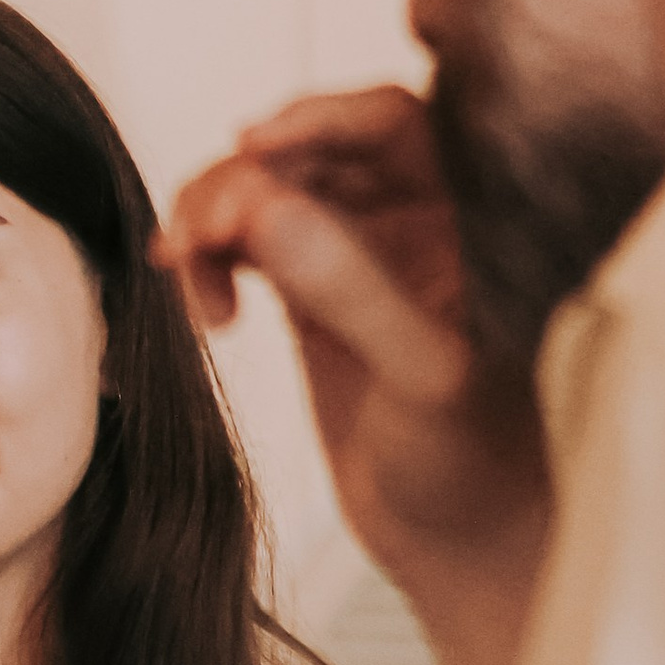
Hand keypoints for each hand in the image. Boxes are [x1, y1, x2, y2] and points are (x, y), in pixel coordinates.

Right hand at [156, 86, 547, 582]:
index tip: (252, 146)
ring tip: (186, 268)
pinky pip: (249, 244)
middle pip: (314, 150)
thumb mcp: (421, 376)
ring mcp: (362, 259)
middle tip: (198, 234)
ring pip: (271, 193)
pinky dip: (213, 259)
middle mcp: (419, 224)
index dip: (319, 118)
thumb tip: (267, 208)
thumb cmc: (478, 467)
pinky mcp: (315, 298)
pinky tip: (207, 305)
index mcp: (470, 220)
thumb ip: (351, 289)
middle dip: (244, 179)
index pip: (393, 123)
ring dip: (214, 217)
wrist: (458, 547)